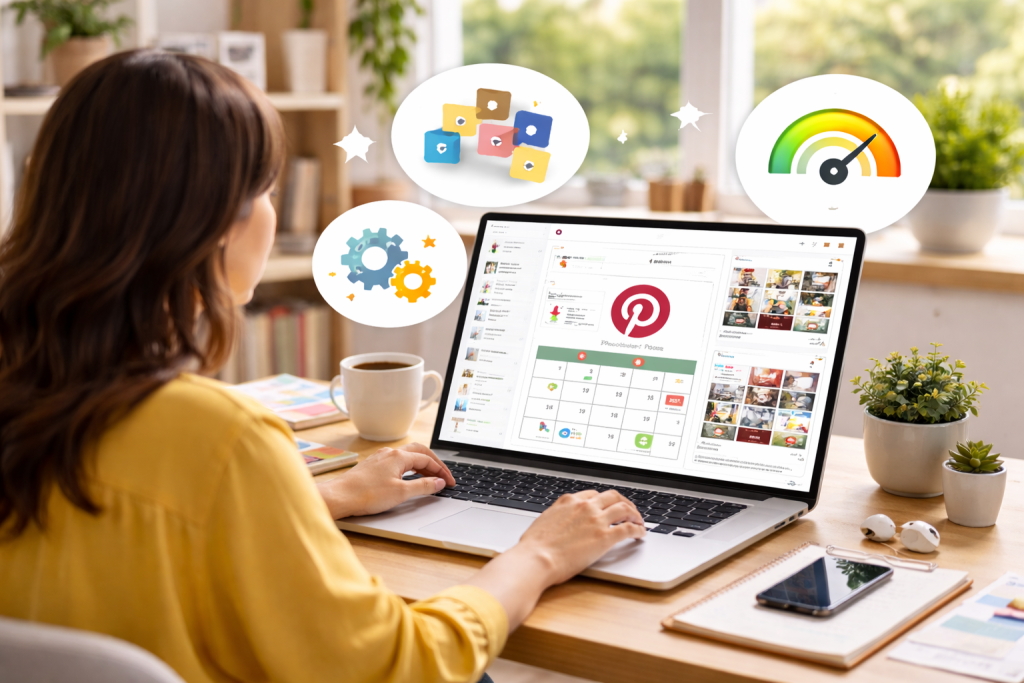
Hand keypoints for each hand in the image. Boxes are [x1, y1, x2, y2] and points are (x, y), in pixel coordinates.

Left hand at [317, 443, 455, 518]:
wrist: (339, 497)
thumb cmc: (366, 495)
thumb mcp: (401, 493)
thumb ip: (423, 486)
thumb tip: (439, 483)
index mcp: (399, 456)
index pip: (427, 459)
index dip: (442, 471)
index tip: (450, 482)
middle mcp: (389, 453)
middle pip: (419, 452)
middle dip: (434, 463)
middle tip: (443, 475)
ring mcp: (380, 458)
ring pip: (407, 456)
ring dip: (421, 464)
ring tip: (430, 476)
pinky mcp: (372, 465)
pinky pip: (396, 461)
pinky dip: (408, 467)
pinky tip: (408, 476)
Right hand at [515, 490, 645, 584]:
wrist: (536, 559)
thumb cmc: (534, 547)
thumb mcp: (544, 522)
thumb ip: (556, 518)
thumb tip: (558, 524)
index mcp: (568, 501)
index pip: (592, 494)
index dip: (604, 500)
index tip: (608, 506)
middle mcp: (584, 506)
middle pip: (612, 496)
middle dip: (623, 502)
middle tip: (629, 510)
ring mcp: (596, 520)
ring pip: (624, 508)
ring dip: (635, 514)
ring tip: (639, 521)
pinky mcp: (605, 537)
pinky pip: (628, 528)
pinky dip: (638, 529)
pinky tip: (640, 533)